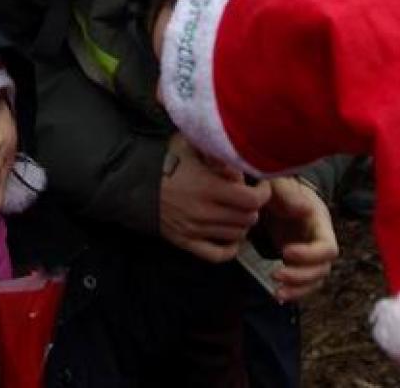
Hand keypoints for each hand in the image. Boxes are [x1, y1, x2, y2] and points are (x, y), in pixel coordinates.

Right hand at [159, 132, 270, 262]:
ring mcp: (196, 230)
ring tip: (238, 211)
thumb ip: (216, 148)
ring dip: (243, 224)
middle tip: (249, 196)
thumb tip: (240, 152)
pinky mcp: (186, 242)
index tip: (261, 184)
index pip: (252, 200)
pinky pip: (217, 255)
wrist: (135, 183)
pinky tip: (231, 236)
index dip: (263, 193)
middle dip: (253, 207)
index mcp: (208, 187)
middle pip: (248, 219)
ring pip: (237, 235)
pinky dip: (230, 248)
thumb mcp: (190, 144)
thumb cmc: (166, 160)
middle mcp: (205, 212)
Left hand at [260, 176, 338, 302]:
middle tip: (275, 274)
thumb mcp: (278, 184)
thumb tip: (305, 210)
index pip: (327, 248)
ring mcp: (311, 253)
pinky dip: (293, 292)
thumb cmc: (277, 187)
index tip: (285, 252)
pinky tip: (277, 296)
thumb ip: (288, 192)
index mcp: (319, 221)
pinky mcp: (300, 261)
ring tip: (276, 293)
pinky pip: (304, 283)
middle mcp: (319, 240)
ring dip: (298, 289)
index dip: (310, 255)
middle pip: (323, 268)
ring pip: (315, 280)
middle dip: (301, 277)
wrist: (271, 195)